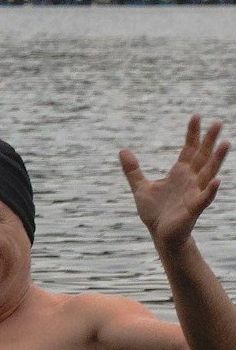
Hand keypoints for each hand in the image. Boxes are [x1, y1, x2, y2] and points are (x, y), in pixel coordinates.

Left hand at [121, 114, 226, 251]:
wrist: (160, 234)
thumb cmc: (155, 211)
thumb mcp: (139, 187)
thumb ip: (133, 169)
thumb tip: (123, 150)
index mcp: (179, 173)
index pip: (189, 149)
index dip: (192, 133)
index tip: (196, 116)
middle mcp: (191, 180)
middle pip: (202, 156)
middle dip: (209, 140)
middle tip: (218, 122)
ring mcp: (194, 193)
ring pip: (208, 173)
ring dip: (217, 159)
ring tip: (225, 143)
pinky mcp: (193, 208)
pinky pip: (204, 197)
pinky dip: (211, 189)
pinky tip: (217, 180)